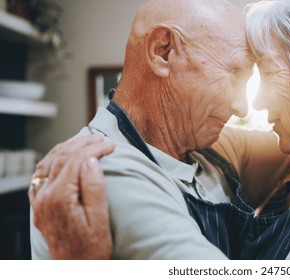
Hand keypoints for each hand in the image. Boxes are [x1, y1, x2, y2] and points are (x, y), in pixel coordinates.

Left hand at [28, 136, 114, 258]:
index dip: (94, 148)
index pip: (76, 161)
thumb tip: (92, 160)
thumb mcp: (99, 219)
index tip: (111, 144)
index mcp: (59, 198)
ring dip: (67, 148)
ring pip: (49, 163)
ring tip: (86, 141)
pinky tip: (63, 157)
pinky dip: (53, 160)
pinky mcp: (40, 205)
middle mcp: (44, 196)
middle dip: (83, 144)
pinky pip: (41, 175)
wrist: (75, 268)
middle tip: (102, 139)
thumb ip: (94, 188)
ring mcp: (39, 201)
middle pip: (61, 158)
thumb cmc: (92, 248)